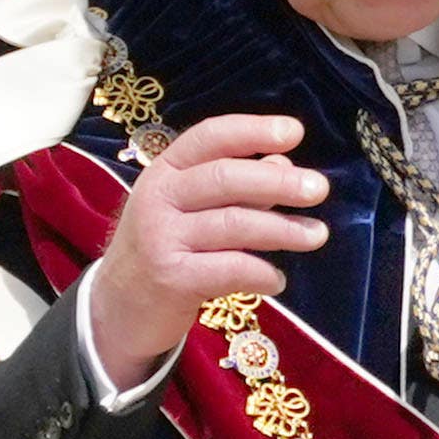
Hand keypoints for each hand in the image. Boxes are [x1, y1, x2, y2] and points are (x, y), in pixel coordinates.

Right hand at [88, 113, 329, 390]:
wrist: (119, 308)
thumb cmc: (168, 248)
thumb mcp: (193, 209)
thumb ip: (237, 187)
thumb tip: (284, 164)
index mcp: (166, 170)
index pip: (210, 137)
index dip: (253, 130)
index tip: (295, 133)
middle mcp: (159, 197)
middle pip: (225, 178)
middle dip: (277, 182)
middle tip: (319, 189)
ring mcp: (160, 238)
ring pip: (233, 224)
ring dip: (282, 230)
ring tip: (316, 235)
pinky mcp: (169, 278)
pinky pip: (228, 269)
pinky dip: (261, 273)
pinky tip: (278, 280)